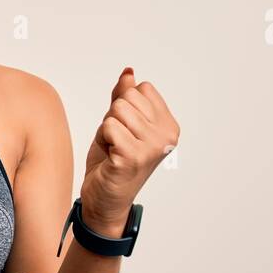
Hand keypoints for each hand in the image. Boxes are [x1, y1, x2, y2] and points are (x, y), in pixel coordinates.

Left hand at [80, 67, 179, 236]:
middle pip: (128, 97)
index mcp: (169, 125)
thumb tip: (129, 72)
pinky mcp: (134, 156)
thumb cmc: (112, 162)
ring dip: (107, 130)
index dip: (125, 106)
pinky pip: (109, 126)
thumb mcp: (119, 124)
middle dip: (114, 117)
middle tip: (117, 142)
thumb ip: (124, 98)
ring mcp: (152, 146)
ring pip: (116, 110)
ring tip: (113, 150)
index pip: (142, 89)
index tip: (127, 131)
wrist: (104, 200)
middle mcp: (167, 135)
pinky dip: (103, 139)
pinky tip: (110, 157)